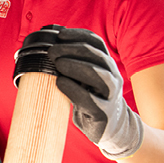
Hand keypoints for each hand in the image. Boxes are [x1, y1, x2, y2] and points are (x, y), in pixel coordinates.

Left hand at [47, 28, 143, 159]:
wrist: (111, 128)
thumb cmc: (93, 98)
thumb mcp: (86, 78)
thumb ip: (74, 63)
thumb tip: (50, 44)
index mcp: (107, 65)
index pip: (96, 42)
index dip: (78, 35)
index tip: (59, 35)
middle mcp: (112, 76)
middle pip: (97, 55)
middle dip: (72, 49)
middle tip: (52, 52)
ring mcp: (110, 95)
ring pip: (99, 74)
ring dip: (76, 66)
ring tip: (58, 64)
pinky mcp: (103, 114)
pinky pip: (90, 100)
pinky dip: (74, 89)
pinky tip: (60, 83)